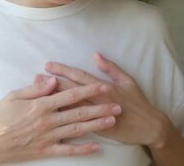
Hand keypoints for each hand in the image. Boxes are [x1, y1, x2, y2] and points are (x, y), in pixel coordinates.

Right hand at [0, 75, 122, 164]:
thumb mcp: (13, 96)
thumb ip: (35, 89)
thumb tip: (52, 80)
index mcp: (40, 105)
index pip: (69, 95)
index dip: (88, 89)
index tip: (103, 86)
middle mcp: (47, 121)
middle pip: (79, 112)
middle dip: (100, 108)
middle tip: (117, 105)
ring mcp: (47, 137)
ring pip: (77, 130)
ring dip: (96, 125)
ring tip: (112, 121)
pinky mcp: (45, 150)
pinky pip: (68, 150)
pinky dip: (83, 149)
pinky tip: (97, 146)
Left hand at [44, 53, 168, 147]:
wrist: (148, 126)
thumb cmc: (137, 102)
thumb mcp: (127, 81)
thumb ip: (111, 68)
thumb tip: (96, 55)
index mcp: (104, 87)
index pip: (79, 76)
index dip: (63, 71)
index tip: (48, 66)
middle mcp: (98, 100)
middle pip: (71, 91)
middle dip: (52, 84)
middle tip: (35, 78)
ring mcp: (96, 115)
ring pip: (71, 107)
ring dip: (54, 100)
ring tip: (38, 95)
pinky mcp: (97, 128)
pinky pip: (77, 123)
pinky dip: (64, 119)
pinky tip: (52, 115)